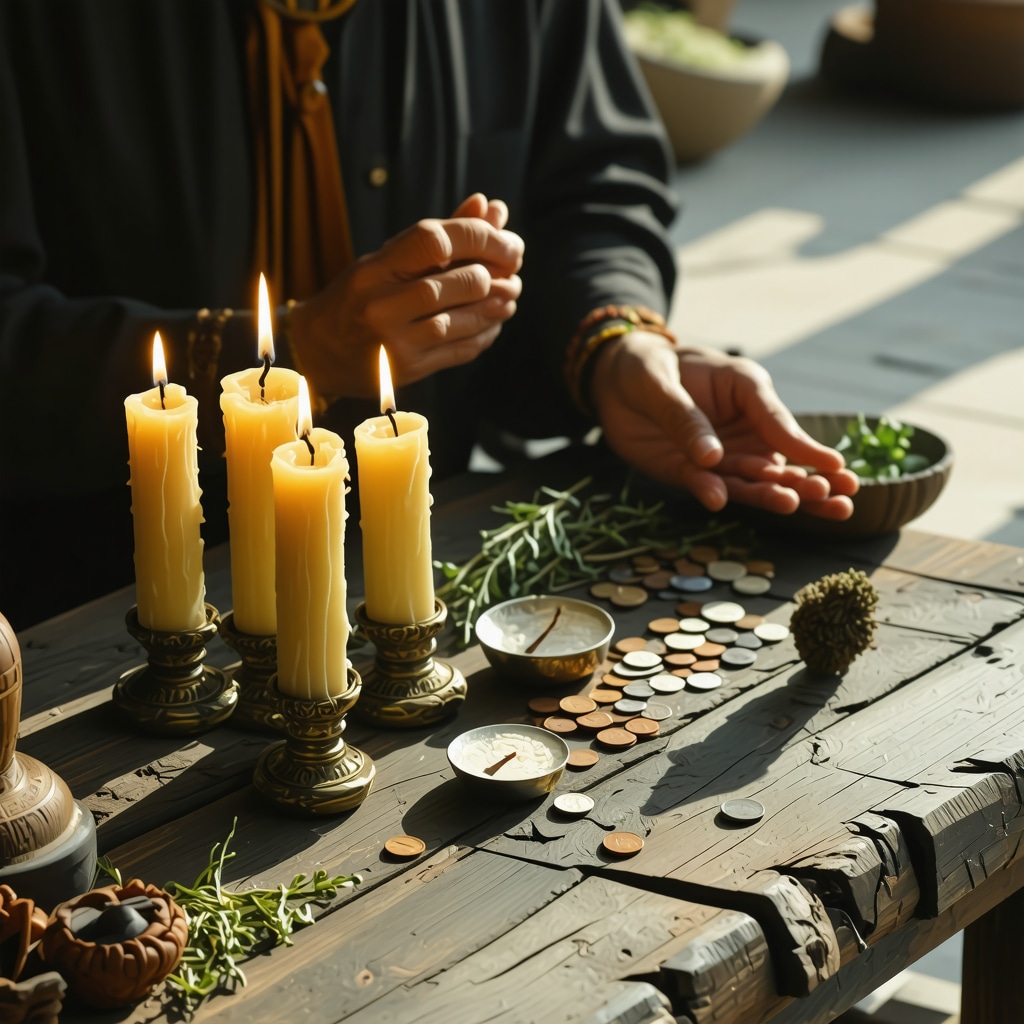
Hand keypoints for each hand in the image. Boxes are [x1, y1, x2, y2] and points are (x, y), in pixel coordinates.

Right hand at [288, 193, 522, 400]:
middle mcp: (383, 305)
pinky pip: (464, 349)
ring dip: (499, 304)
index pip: (438, 240)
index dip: (484, 237)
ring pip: (468, 319)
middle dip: (498, 274)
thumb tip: (492, 207)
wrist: (319, 350)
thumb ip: (441, 234)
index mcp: (375, 269)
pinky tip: (493, 321)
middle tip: (512, 271)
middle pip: (462, 283)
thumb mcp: (389, 258)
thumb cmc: (362, 295)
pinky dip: (487, 332)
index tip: (508, 243)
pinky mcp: (411, 370)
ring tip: (509, 293)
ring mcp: (397, 342)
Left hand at [590, 332, 858, 518]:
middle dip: (809, 481)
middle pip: (779, 459)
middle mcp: (741, 427)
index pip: (779, 422)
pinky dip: (713, 495)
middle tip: (841, 501)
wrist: (614, 382)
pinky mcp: (691, 472)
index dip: (805, 448)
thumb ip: (684, 418)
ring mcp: (719, 453)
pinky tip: (722, 502)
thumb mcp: (660, 383)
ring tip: (797, 507)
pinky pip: (706, 486)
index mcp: (746, 390)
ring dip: (773, 495)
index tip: (835, 468)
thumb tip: (711, 459)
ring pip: (752, 480)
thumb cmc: (648, 367)